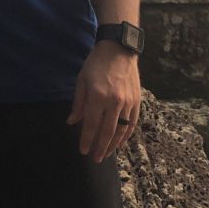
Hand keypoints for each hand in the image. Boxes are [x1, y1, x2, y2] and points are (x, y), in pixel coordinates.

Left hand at [66, 42, 140, 162]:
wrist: (119, 49)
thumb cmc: (96, 63)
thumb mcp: (82, 80)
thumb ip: (78, 103)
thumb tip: (72, 122)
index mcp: (97, 96)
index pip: (91, 124)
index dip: (86, 139)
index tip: (83, 151)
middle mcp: (114, 102)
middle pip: (107, 132)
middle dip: (100, 148)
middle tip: (95, 159)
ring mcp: (127, 103)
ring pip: (121, 131)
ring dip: (113, 145)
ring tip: (106, 154)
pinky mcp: (137, 102)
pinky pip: (132, 124)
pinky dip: (125, 136)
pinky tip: (119, 142)